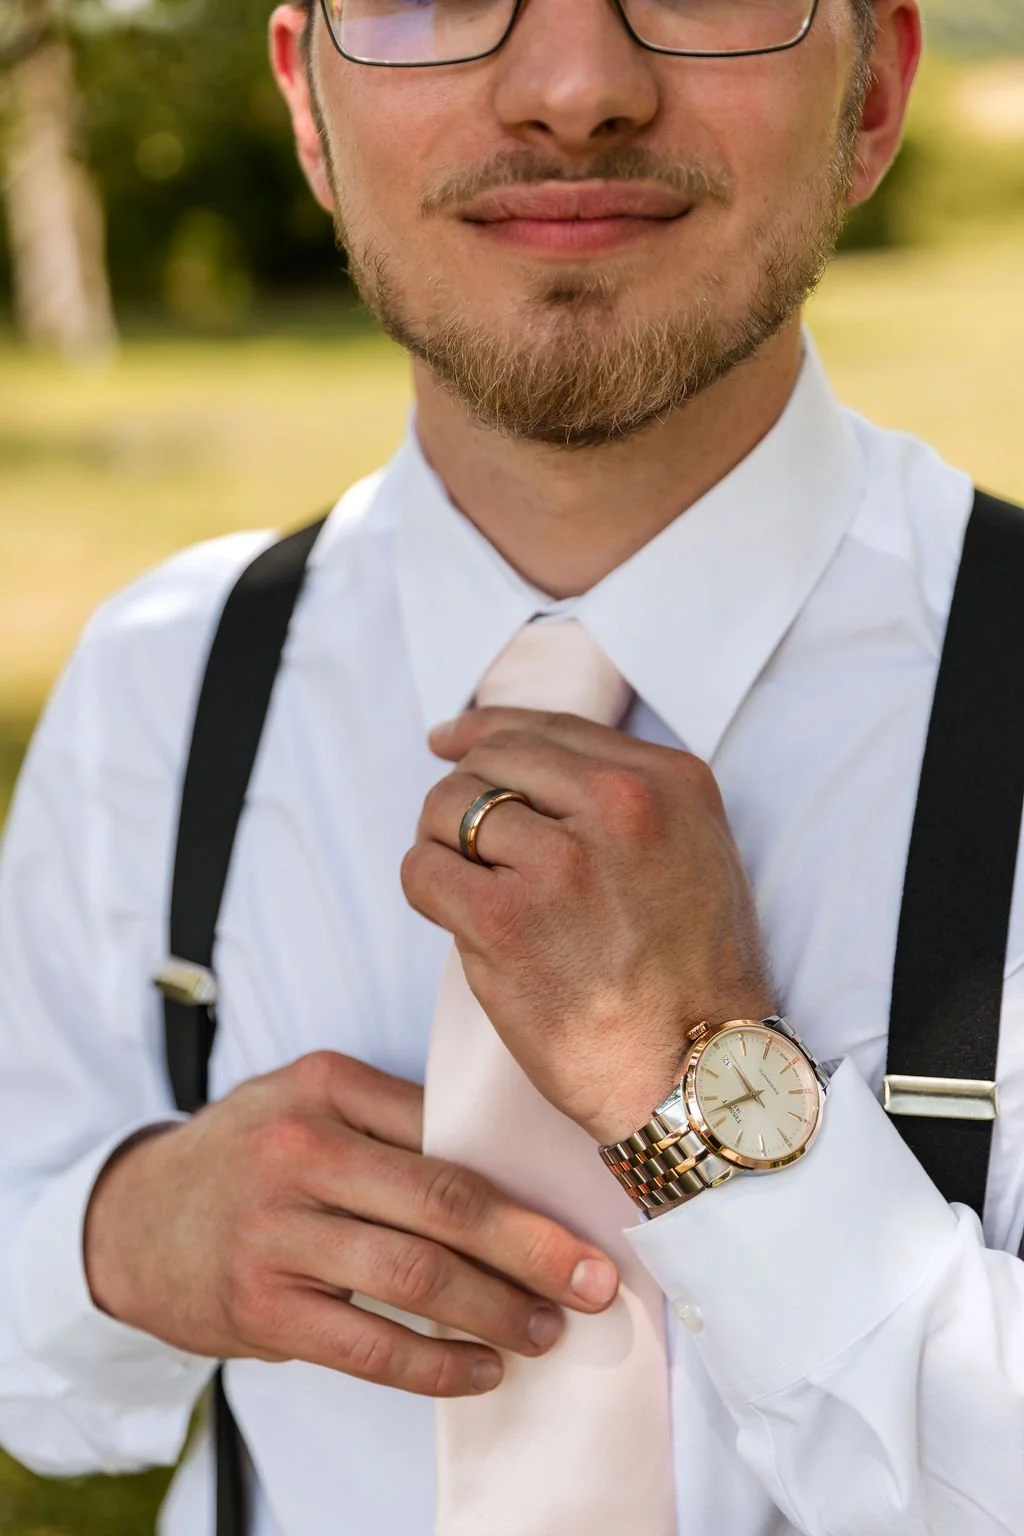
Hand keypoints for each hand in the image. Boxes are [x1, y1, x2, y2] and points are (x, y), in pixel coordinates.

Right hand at [83, 1051, 618, 1397]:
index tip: (588, 1208)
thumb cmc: (247, 1155)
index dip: (525, 1177)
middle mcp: (299, 1151)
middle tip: (597, 1281)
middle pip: (445, 1203)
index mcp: (325, 1085)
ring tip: (550, 1328)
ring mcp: (276, 1232)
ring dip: (497, 1310)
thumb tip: (515, 1170)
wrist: (134, 1219)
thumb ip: (394, 1120)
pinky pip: (368, 1345)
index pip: (448, 1131)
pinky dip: (437, 1365)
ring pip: (415, 1277)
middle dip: (534, 1248)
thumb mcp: (308, 1102)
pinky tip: (484, 1369)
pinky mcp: (261, 1307)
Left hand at [403, 708, 774, 1143]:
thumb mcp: (695, 852)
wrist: (698, 1076)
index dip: (485, 730)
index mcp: (667, 782)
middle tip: (464, 843)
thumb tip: (524, 764)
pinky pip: (424, 870)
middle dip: (464, 796)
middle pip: (491, 758)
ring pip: (448, 807)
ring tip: (469, 889)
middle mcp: (618, 807)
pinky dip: (427, 889)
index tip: (451, 740)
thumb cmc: (693, 978)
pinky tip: (457, 918)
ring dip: (444, 846)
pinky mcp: (507, 921)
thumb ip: (625, 799)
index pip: (547, 726)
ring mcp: (561, 862)